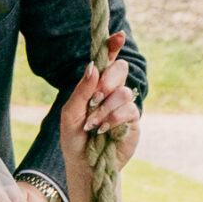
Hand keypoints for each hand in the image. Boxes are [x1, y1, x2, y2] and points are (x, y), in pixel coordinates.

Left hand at [61, 32, 140, 187]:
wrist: (85, 165)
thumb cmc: (74, 138)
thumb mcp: (70, 114)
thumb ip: (81, 91)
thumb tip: (93, 66)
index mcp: (95, 85)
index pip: (107, 61)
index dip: (113, 47)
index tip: (118, 36)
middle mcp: (112, 91)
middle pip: (120, 69)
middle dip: (107, 81)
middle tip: (95, 98)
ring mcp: (124, 105)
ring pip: (124, 91)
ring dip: (106, 107)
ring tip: (93, 124)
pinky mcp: (132, 121)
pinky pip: (129, 109)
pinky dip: (114, 118)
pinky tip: (104, 130)